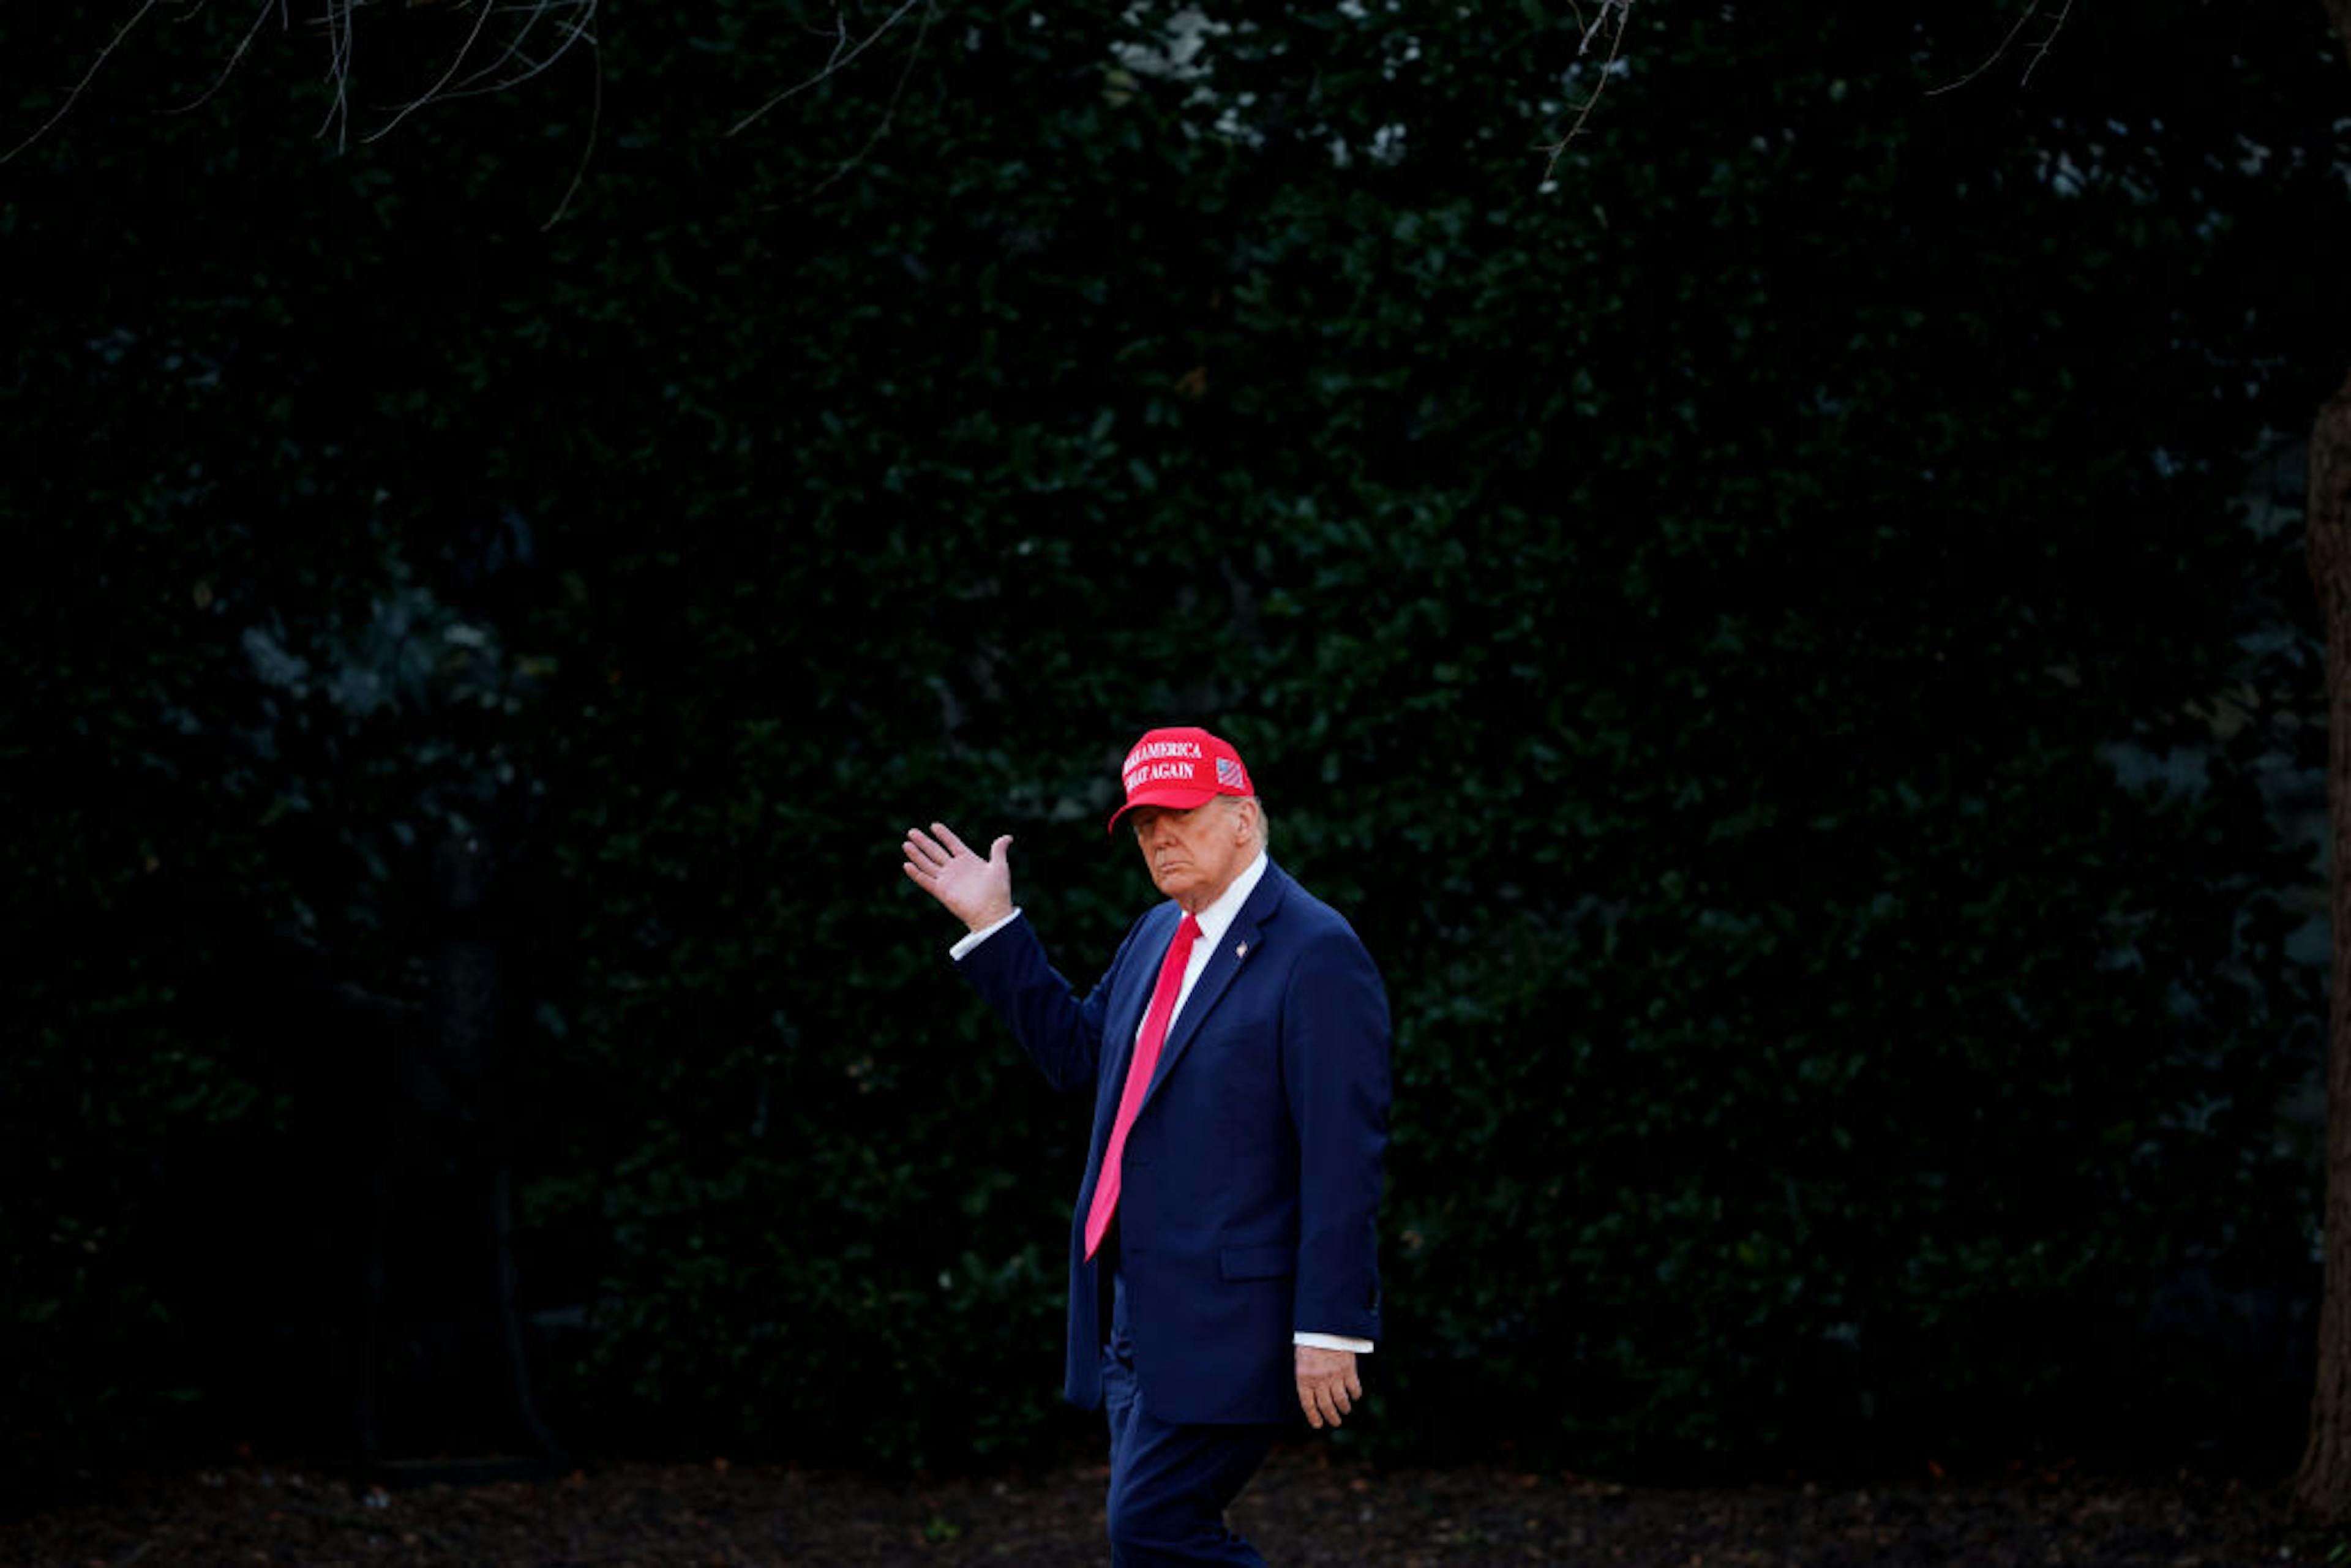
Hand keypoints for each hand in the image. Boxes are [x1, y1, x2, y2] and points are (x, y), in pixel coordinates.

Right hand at [901, 822, 1015, 932]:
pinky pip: (926, 881)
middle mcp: (955, 869)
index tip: (934, 825)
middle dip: (924, 842)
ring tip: (906, 844)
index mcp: (968, 860)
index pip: (952, 843)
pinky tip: (907, 865)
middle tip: (911, 832)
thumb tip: (1008, 837)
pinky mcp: (942, 891)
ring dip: (916, 855)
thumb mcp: (999, 867)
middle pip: (936, 852)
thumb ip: (998, 850)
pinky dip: (916, 874)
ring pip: (928, 864)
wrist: (992, 912)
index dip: (944, 835)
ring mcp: (947, 880)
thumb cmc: (998, 891)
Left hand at [1295, 1346, 1360, 1429]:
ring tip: (1345, 1410)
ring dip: (1344, 1409)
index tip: (1318, 1424)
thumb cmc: (1310, 1343)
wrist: (1324, 1326)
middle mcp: (1319, 1380)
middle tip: (1335, 1422)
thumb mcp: (1301, 1362)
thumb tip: (1313, 1398)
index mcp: (1304, 1378)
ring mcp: (1334, 1375)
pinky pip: (1354, 1389)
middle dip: (1332, 1418)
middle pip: (1326, 1406)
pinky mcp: (1348, 1369)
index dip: (1314, 1417)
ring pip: (1341, 1401)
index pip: (1308, 1405)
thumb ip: (1306, 1379)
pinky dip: (1355, 1395)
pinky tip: (1355, 1396)